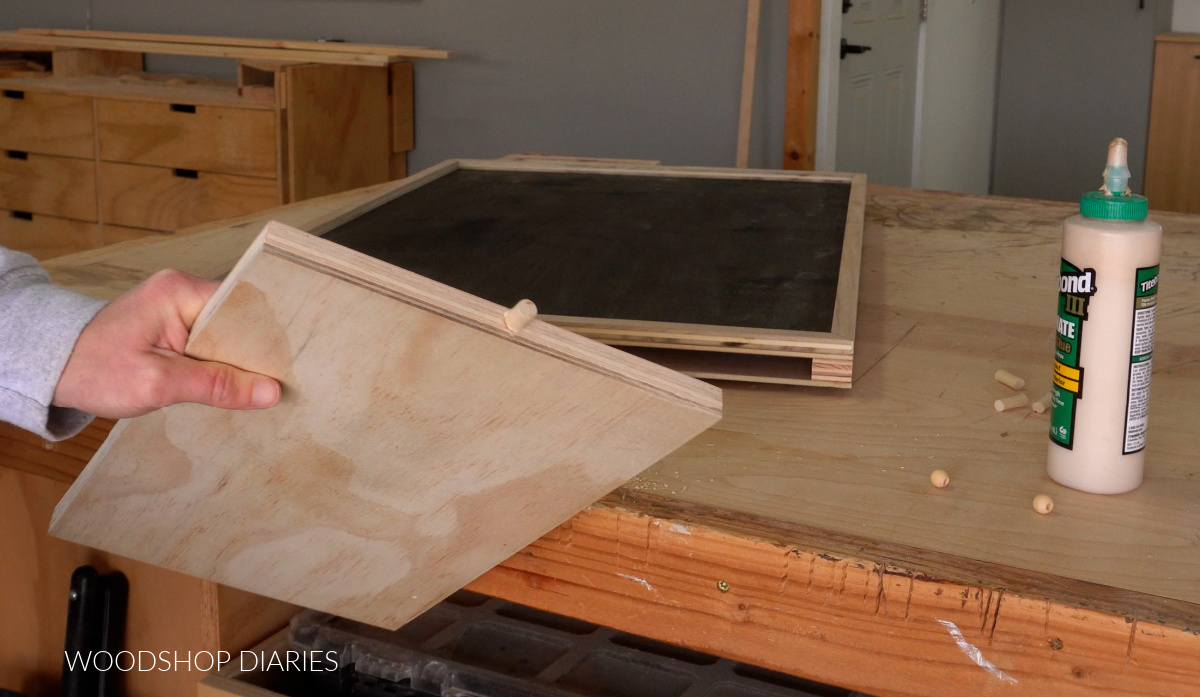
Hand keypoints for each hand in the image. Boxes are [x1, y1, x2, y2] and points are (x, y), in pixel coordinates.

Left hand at [53, 269, 280, 417]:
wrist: (51, 369)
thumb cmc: (95, 370)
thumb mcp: (158, 383)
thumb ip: (215, 385)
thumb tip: (271, 392)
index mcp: (181, 291)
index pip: (244, 309)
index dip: (267, 340)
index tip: (288, 370)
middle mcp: (184, 291)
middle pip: (240, 322)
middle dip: (255, 355)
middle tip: (279, 387)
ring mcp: (179, 308)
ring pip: (228, 336)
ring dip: (237, 363)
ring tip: (259, 390)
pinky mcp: (174, 326)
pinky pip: (211, 344)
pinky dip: (220, 365)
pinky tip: (230, 386)